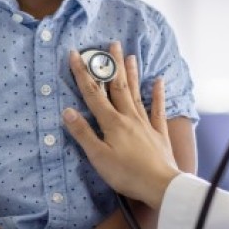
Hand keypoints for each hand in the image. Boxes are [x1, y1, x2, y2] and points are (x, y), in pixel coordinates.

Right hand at [64, 41, 180, 209]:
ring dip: (132, 74)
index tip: (75, 55)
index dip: (83, 74)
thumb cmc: (126, 174)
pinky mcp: (159, 132)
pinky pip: (158, 109)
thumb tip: (67, 111)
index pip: (93, 93)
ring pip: (137, 93)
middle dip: (112, 65)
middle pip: (118, 86)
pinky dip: (158, 94)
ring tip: (130, 56)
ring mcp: (145, 123)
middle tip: (112, 44)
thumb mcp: (98, 157)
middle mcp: (129, 117)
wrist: (161, 185)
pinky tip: (159, 81)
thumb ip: (83, 133)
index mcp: (112, 122)